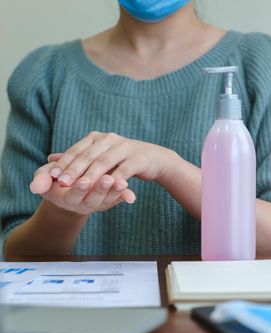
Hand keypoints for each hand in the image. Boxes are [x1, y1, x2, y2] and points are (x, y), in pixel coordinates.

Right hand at [30, 160, 135, 215]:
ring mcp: (97, 203)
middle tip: (108, 179)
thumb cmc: (56, 178)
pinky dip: (124, 196)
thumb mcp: (45, 178)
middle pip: (92, 200)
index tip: (84, 180)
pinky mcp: (109, 199)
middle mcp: (82, 204)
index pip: (73, 195)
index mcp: (66, 198)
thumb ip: (41, 181)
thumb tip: (36, 187)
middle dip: (100, 190)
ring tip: (123, 182)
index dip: (78, 188)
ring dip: (115, 192)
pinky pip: (117, 200)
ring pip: (107, 200)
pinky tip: (131, 194)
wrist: (70, 184)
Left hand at [47, 131, 172, 188]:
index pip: (78, 150)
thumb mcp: (98, 156)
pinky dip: (116, 179)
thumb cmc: (121, 160)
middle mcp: (110, 139)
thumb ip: (78, 158)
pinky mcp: (139, 158)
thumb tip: (51, 160)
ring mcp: (125, 147)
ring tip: (82, 186)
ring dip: (93, 175)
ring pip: (105, 161)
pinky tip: (106, 189)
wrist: (152, 158)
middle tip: (63, 183)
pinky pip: (125, 170)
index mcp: (98, 138)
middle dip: (75, 169)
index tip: (54, 176)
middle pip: (89, 155)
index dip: (65, 162)